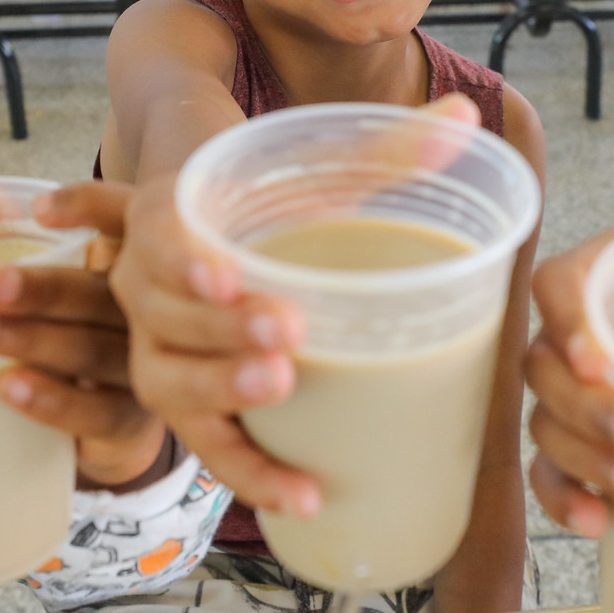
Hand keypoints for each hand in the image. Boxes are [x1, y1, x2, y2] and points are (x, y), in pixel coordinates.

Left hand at [0, 181, 167, 489]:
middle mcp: (151, 306)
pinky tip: (10, 387)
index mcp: (133, 254)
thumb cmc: (76, 318)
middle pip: (99, 293)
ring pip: (92, 351)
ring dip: (32, 341)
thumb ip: (0, 223)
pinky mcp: (133, 420)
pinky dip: (54, 399)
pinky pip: (98, 412)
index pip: (124, 221)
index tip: (40, 209)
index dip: (90, 209)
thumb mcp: (45, 265)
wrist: (115, 411)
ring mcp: (147, 366)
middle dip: (42, 289)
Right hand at [108, 93, 486, 517]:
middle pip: (164, 316)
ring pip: (172, 383)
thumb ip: (392, 147)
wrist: (225, 238)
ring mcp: (161, 352)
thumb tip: (466, 117)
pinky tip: (306, 494)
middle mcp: (147, 287)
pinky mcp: (191, 406)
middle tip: (289, 335)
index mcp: (169, 217)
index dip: (184, 258)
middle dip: (222, 331)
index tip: (227, 273)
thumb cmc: (277, 201)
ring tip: (286, 389)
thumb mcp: (325, 169)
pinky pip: (210, 448)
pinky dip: (253, 474)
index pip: (157, 234)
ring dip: (224, 394)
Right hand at [526, 233, 613, 537]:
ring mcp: (573, 391)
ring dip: (585, 460)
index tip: (600, 359)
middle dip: (594, 413)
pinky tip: (600, 525)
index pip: (559, 285)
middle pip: (549, 367)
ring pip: (547, 424)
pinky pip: (547, 471)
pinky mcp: (580, 440)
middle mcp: (580, 330)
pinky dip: (565, 499)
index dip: (567, 321)